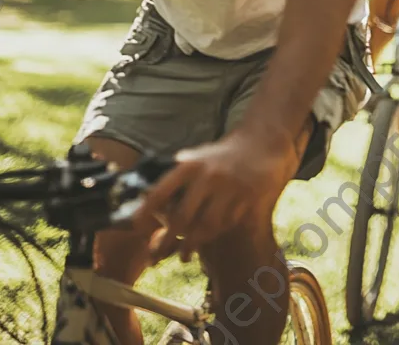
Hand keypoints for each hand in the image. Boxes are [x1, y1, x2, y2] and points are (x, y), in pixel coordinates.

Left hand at [134, 128, 296, 262]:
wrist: (262, 142)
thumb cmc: (223, 155)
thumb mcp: (198, 158)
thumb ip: (177, 179)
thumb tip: (149, 204)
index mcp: (191, 165)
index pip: (161, 191)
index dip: (145, 212)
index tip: (135, 227)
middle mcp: (209, 176)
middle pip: (182, 217)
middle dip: (166, 241)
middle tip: (157, 256)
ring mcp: (230, 188)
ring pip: (206, 226)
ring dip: (192, 244)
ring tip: (184, 254)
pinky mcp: (248, 198)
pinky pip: (226, 224)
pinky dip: (215, 233)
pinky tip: (209, 236)